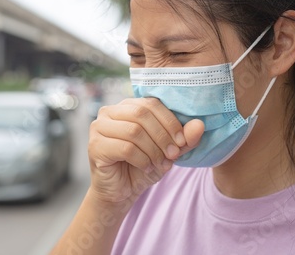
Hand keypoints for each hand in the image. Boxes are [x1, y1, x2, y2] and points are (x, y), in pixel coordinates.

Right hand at [88, 97, 203, 204]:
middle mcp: (108, 112)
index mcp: (126, 106)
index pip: (151, 103)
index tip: (182, 142)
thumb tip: (200, 125)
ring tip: (160, 164)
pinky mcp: (95, 146)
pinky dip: (142, 160)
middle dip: (163, 136)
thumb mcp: (168, 152)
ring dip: (153, 150)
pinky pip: (125, 148)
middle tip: (173, 155)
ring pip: (134, 131)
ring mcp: (98, 127)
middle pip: (141, 114)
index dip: (170, 121)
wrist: (121, 191)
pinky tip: (146, 167)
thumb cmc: (142, 166)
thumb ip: (184, 139)